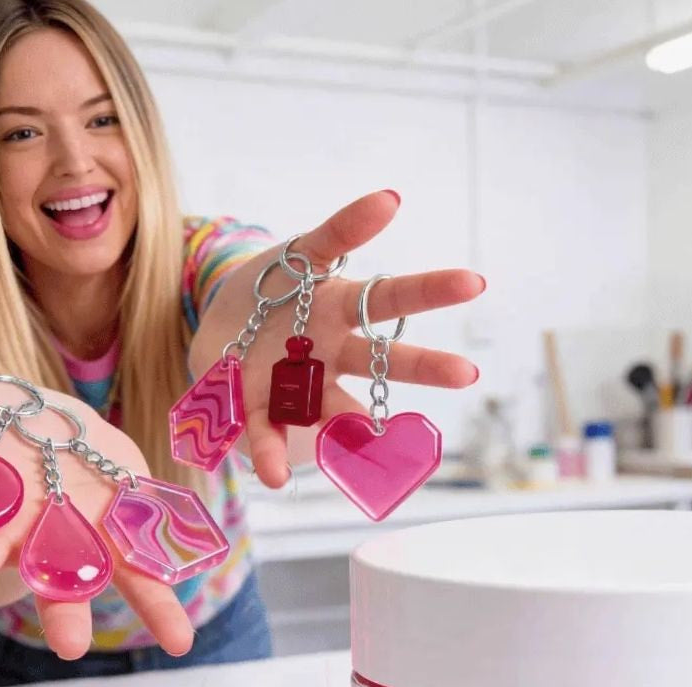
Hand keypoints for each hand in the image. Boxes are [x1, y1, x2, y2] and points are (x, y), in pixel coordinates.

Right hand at [0, 375, 193, 659]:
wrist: (75, 436)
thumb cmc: (15, 433)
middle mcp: (23, 531)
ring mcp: (77, 540)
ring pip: (67, 583)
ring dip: (70, 618)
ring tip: (74, 649)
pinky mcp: (125, 539)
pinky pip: (147, 577)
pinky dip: (162, 608)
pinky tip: (179, 639)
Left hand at [190, 190, 484, 486]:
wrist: (217, 327)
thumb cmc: (270, 293)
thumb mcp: (297, 254)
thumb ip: (340, 232)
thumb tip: (391, 200)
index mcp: (342, 308)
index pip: (392, 299)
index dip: (430, 290)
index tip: (474, 283)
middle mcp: (331, 352)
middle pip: (382, 358)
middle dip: (424, 366)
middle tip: (468, 374)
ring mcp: (298, 387)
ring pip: (337, 411)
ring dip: (351, 435)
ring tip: (369, 458)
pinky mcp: (258, 410)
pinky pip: (266, 434)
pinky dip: (271, 457)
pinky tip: (275, 481)